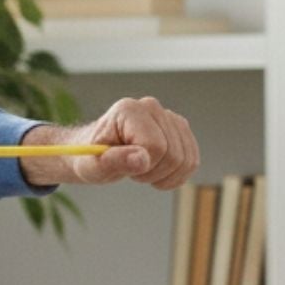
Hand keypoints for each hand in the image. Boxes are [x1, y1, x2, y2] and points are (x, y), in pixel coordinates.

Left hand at [19, 98, 199, 188]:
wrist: (96, 152)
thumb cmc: (92, 158)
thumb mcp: (94, 165)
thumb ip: (115, 161)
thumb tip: (142, 160)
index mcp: (129, 110)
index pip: (155, 146)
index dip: (143, 166)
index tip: (124, 167)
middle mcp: (153, 108)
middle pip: (173, 155)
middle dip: (152, 173)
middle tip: (131, 171)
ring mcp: (169, 118)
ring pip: (186, 160)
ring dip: (164, 176)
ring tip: (142, 170)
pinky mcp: (180, 130)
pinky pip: (192, 161)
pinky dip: (176, 176)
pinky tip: (157, 174)